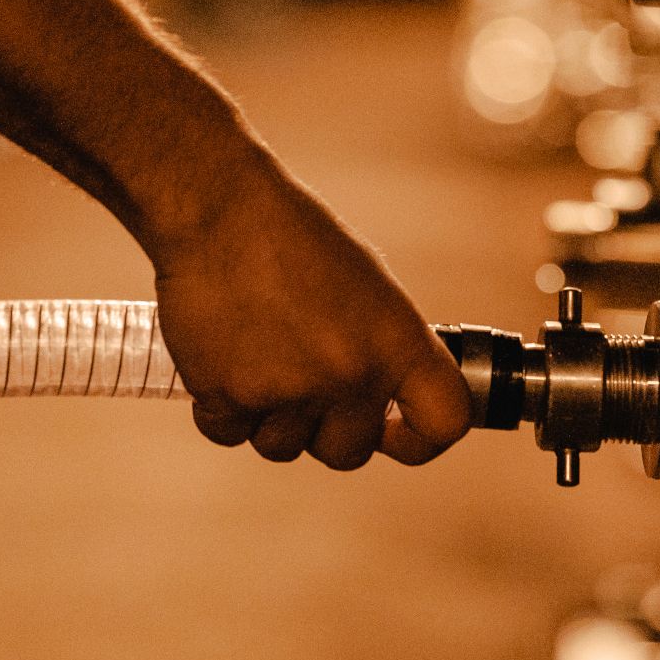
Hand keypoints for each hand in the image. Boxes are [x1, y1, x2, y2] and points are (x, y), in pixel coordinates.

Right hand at [149, 164, 473, 472]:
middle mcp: (351, 374)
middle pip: (349, 451)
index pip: (443, 423)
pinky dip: (221, 406)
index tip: (393, 432)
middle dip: (326, 430)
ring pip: (284, 447)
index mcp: (397, 342)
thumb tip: (380, 400)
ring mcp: (289, 392)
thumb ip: (380, 348)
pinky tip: (221, 355)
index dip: (419, 440)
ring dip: (269, 417)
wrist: (216, 207)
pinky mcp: (228, 397)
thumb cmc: (289, 234)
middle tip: (303, 381)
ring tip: (256, 353)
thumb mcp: (365, 284)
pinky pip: (231, 433)